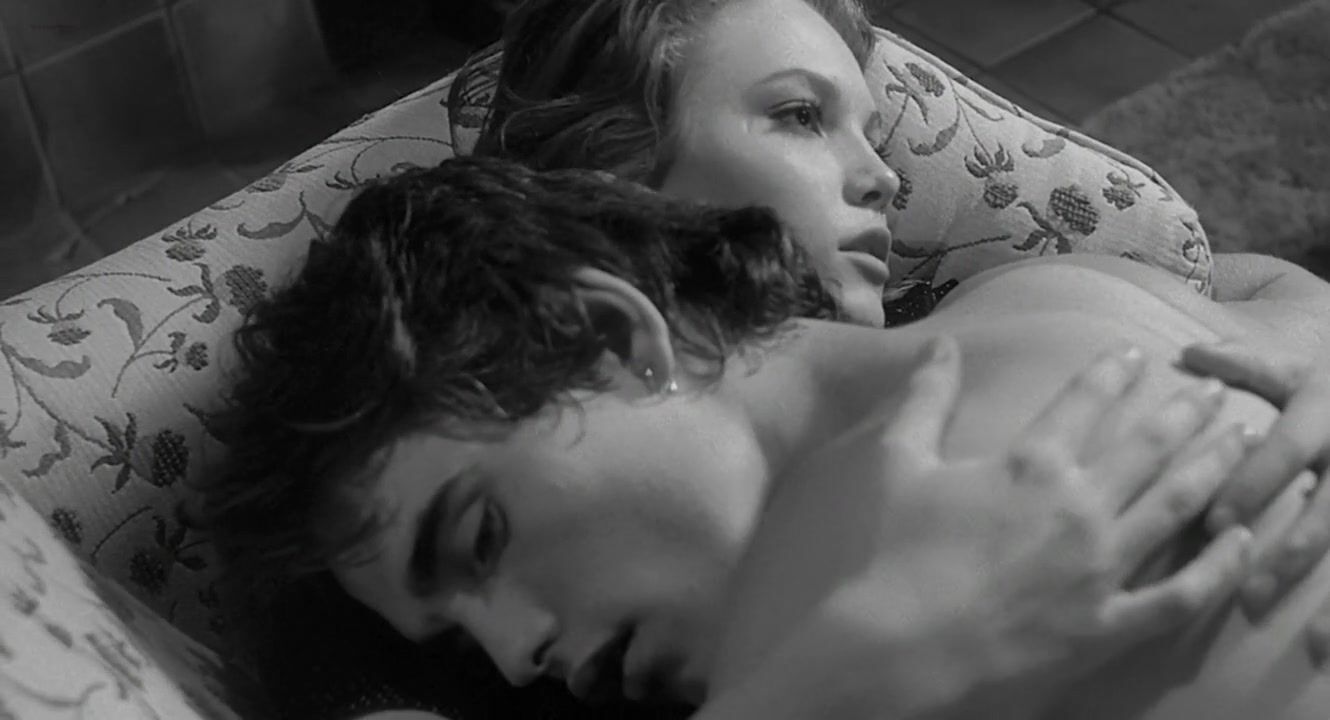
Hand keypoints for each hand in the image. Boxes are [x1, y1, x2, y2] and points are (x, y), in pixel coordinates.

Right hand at [702, 337, 1254, 719]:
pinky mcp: (1110, 623)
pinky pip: (1181, 595)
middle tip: (1215, 390)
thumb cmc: (896, 553)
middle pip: (1148, 446)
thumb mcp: (900, 461)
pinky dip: (1218, 568)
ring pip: (1178, 505)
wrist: (903, 645)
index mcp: (1031, 463)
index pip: (1085, 400)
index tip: (1135, 355)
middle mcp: (1079, 505)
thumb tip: (941, 343)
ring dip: (1214, 466)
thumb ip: (926, 397)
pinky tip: (1241, 541)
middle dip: (1185, 412)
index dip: (1112, 372)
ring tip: (1240, 440)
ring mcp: (1102, 566)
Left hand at [1182, 341, 1329, 652]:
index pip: (1287, 451)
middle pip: (1329, 509)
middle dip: (1289, 552)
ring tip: (1305, 638)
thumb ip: (1248, 363)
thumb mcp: (1301, 368)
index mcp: (1326, 413)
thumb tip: (1189, 352)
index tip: (1212, 521)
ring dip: (1329, 593)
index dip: (1252, 485)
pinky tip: (1329, 649)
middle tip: (1248, 593)